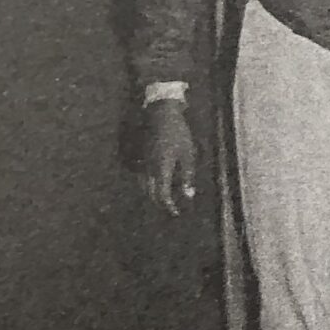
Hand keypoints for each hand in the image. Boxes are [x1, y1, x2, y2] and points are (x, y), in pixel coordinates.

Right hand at [142, 100, 197, 215]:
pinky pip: (143, 177)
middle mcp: (148, 169)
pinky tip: (160, 184)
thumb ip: (187, 176)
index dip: (168, 206)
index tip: (176, 213)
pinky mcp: (141, 158)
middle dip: (161, 202)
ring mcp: (142, 163)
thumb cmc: (178, 134)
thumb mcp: (188, 155)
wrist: (161, 116)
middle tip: (172, 208)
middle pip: (151, 193)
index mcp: (161, 169)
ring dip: (155, 194)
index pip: (162, 195)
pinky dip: (151, 185)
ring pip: (145, 186)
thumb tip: (188, 195)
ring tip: (167, 199)